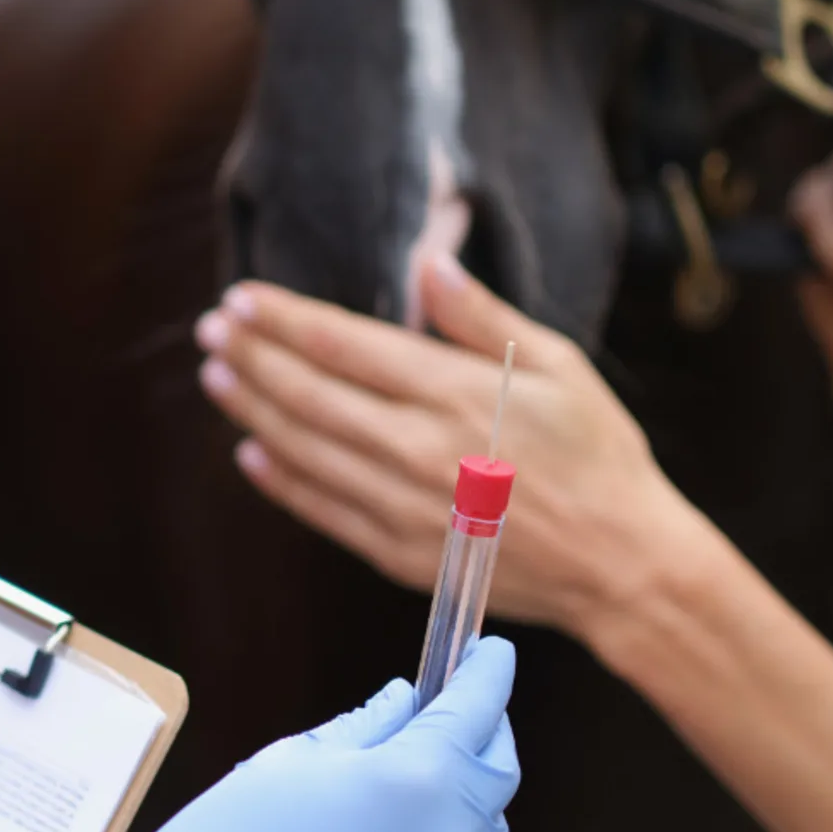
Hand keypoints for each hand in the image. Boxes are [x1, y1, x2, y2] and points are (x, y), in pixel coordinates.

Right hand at [107, 638, 518, 831]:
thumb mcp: (297, 759)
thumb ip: (368, 726)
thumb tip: (406, 701)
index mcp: (418, 779)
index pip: (478, 708)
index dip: (490, 671)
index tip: (491, 649)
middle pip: (499, 769)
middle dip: (487, 728)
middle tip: (456, 699)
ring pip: (488, 822)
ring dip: (472, 783)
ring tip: (429, 755)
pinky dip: (451, 826)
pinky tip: (408, 810)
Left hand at [195, 260, 703, 632]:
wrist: (621, 566)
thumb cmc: (600, 456)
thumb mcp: (561, 366)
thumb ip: (482, 317)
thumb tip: (427, 265)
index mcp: (455, 393)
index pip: (345, 345)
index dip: (285, 320)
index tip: (243, 297)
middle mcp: (417, 448)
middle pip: (309, 394)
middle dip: (251, 357)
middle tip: (211, 330)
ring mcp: (402, 505)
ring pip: (305, 450)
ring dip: (252, 412)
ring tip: (217, 377)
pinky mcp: (399, 552)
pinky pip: (323, 511)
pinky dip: (281, 482)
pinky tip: (251, 455)